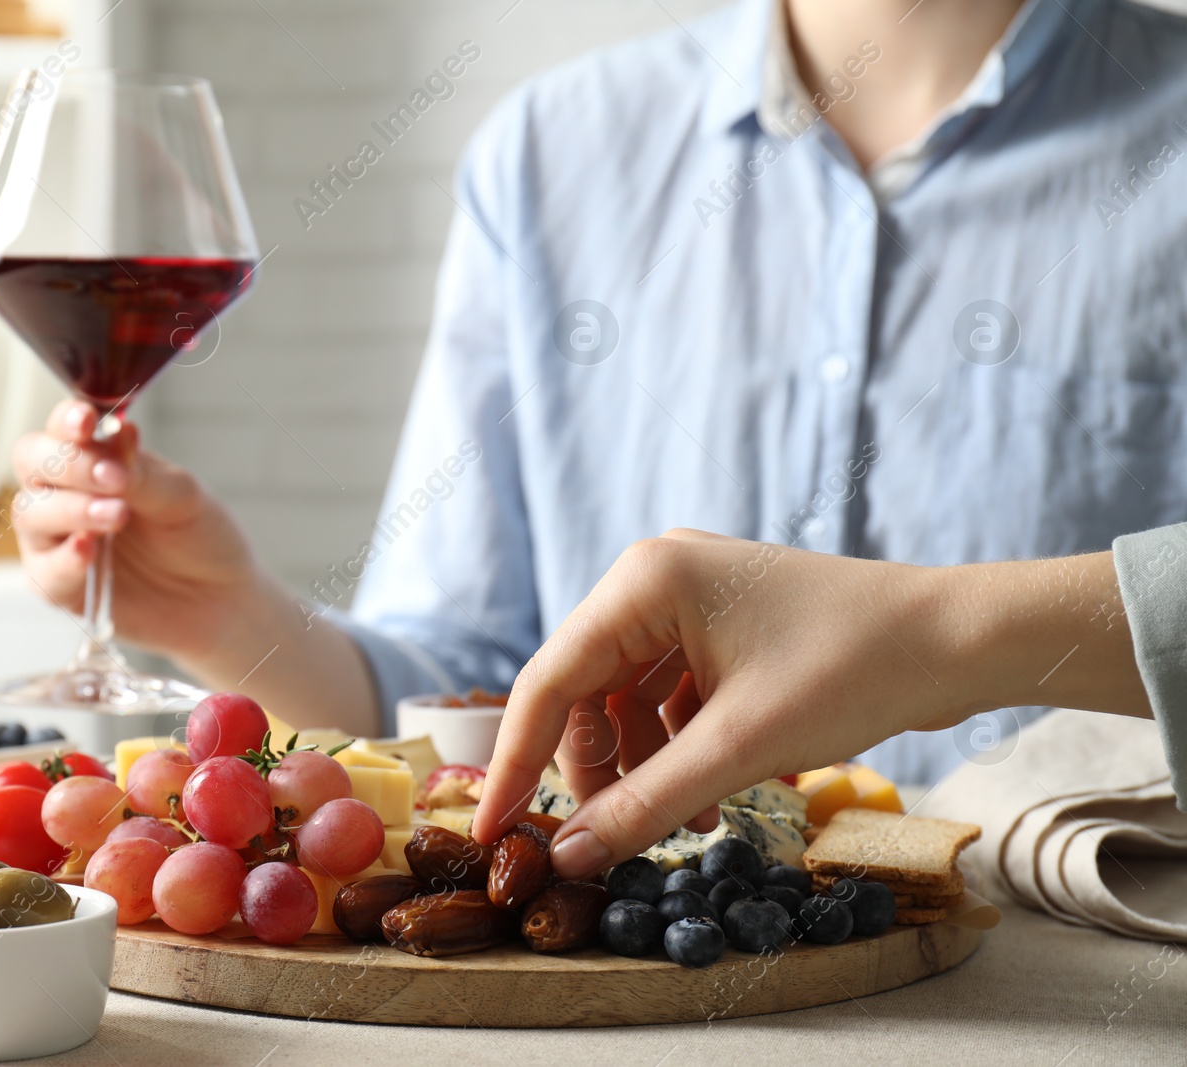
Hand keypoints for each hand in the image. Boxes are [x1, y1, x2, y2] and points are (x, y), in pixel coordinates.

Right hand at [11, 399, 259, 661]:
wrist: (219, 598)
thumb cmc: (199, 538)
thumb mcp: (182, 498)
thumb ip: (143, 473)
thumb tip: (119, 433)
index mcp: (96, 459)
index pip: (63, 429)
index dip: (67, 421)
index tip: (87, 423)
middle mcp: (67, 493)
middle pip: (31, 463)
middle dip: (67, 465)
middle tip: (112, 477)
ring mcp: (58, 539)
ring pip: (31, 513)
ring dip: (71, 509)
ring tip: (117, 515)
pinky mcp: (61, 586)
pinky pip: (45, 571)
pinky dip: (64, 558)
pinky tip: (88, 548)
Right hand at [470, 529, 1136, 878]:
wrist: (960, 640)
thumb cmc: (855, 670)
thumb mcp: (740, 748)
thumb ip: (647, 804)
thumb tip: (572, 857)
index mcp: (645, 580)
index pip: (549, 679)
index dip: (517, 761)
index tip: (493, 827)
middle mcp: (656, 579)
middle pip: (585, 691)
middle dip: (596, 770)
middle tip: (607, 838)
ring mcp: (691, 601)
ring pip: (627, 700)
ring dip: (643, 766)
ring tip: (682, 824)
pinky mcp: (723, 629)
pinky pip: (669, 697)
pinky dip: (678, 750)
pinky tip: (707, 799)